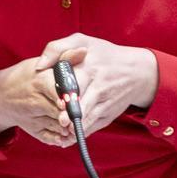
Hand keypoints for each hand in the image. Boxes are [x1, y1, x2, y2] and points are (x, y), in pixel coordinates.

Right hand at [0, 55, 77, 146]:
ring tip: (80, 125)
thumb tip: (84, 51)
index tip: (78, 101)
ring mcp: (34, 118)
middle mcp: (36, 101)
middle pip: (61, 112)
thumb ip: (66, 57)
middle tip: (83, 116)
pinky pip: (51, 138)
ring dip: (71, 128)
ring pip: (58, 126)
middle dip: (73, 115)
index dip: (70, 99)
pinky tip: (68, 135)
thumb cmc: (27, 76)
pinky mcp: (34, 130)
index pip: (59, 92)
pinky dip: (61, 139)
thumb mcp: (44, 63)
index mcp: (41, 81)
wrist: (1, 95)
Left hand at [34, 33, 158, 137]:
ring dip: (74, 128)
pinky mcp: (108, 116)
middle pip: (81, 104)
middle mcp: (98, 87)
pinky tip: (68, 136)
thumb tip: (39, 66)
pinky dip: (81, 133)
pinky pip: (92, 127)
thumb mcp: (82, 41)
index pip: (73, 82)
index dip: (64, 93)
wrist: (138, 71)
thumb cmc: (104, 54)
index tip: (57, 100)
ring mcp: (104, 104)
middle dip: (70, 114)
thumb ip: (56, 48)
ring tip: (62, 132)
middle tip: (60, 120)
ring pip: (87, 120)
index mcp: (89, 68)